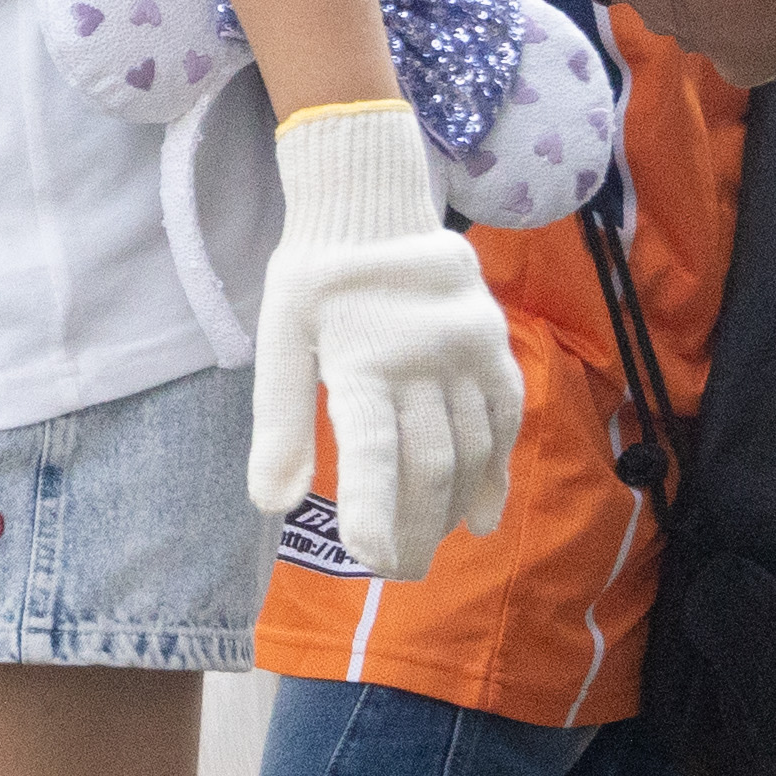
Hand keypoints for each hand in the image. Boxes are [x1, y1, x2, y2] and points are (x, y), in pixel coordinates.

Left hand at [252, 99, 522, 576]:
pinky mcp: (493, 347)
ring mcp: (465, 352)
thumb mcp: (279, 340)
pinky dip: (494, 472)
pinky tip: (480, 516)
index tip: (367, 558)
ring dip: (450, 508)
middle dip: (412, 527)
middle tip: (397, 572)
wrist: (373, 203)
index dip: (372, 508)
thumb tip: (272, 504)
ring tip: (426, 548)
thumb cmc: (315, 278)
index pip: (371, 447)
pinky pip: (504, 420)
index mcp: (358, 354)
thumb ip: (280, 424)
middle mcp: (419, 356)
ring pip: (469, 449)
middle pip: (426, 462)